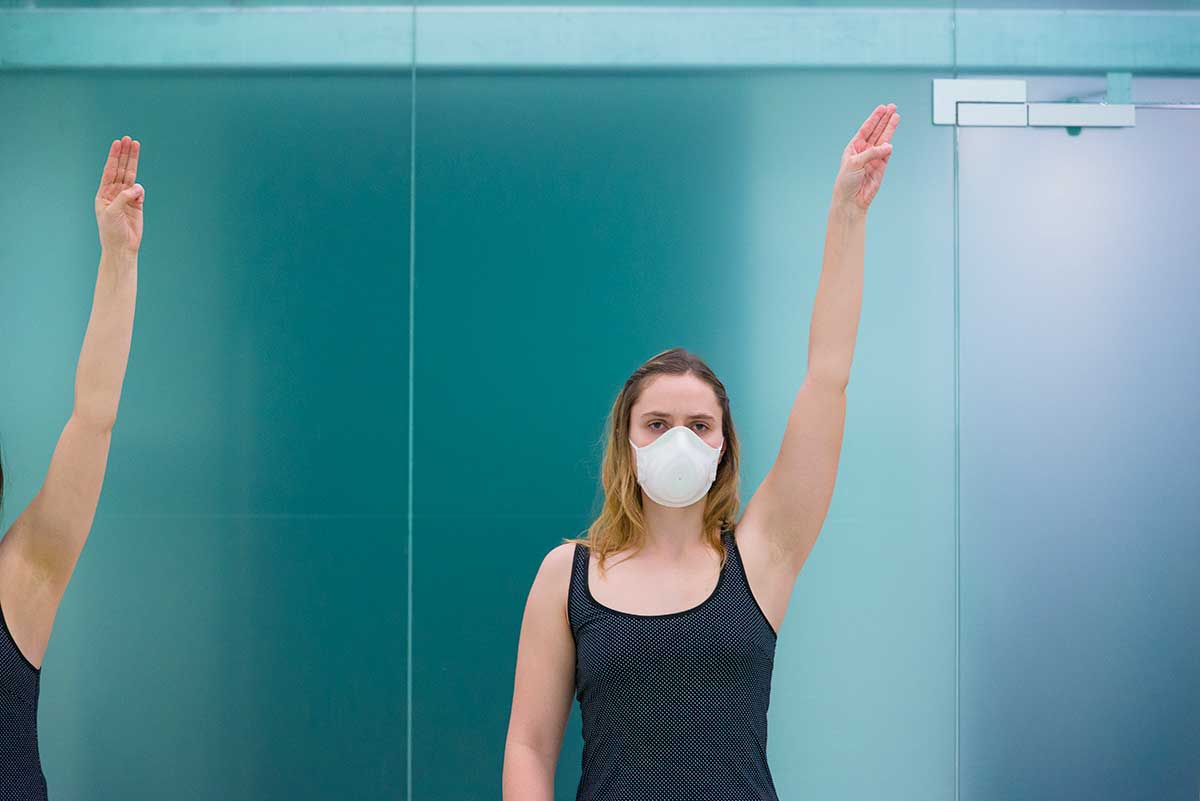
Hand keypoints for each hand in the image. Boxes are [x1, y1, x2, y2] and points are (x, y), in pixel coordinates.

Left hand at [95, 135, 142, 254]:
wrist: (122, 247)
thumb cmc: (111, 231)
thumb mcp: (112, 212)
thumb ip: (124, 197)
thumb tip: (138, 187)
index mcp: (103, 194)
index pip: (110, 171)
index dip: (114, 157)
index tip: (118, 143)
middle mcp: (114, 193)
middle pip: (121, 170)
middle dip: (125, 155)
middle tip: (129, 139)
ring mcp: (126, 198)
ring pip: (131, 177)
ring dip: (134, 162)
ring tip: (137, 146)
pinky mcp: (137, 205)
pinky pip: (140, 192)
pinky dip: (140, 190)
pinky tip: (138, 194)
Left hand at [832, 104, 898, 213]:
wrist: (851, 200)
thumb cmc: (846, 182)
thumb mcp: (854, 163)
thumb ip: (871, 153)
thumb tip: (889, 146)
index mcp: (853, 147)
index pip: (866, 129)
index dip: (874, 118)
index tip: (882, 108)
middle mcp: (864, 151)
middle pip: (877, 131)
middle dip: (884, 119)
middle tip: (893, 107)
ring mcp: (873, 158)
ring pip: (884, 140)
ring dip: (890, 128)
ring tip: (897, 116)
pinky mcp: (881, 167)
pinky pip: (887, 153)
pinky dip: (889, 147)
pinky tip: (891, 139)